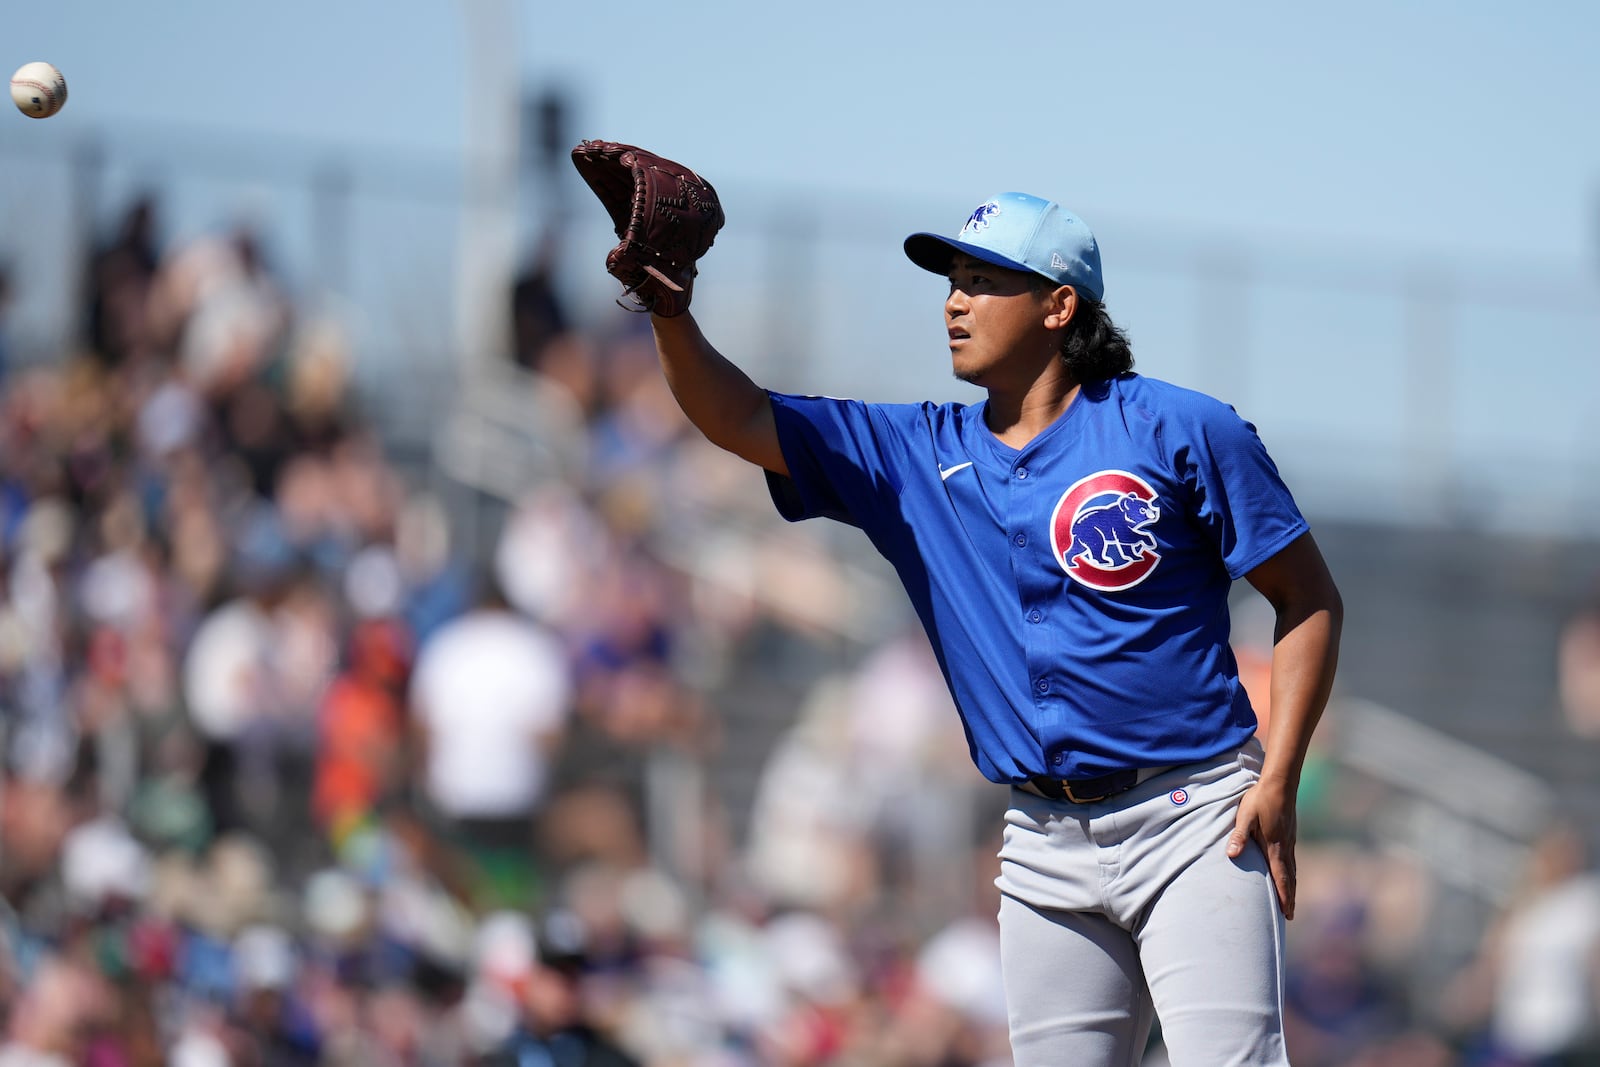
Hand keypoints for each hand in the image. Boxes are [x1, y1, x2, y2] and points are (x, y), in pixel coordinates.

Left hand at [1227, 778, 1298, 918]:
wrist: (1280, 783)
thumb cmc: (1259, 800)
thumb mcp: (1245, 817)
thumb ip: (1239, 836)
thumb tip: (1231, 855)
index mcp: (1275, 846)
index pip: (1280, 877)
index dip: (1284, 897)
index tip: (1287, 913)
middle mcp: (1286, 847)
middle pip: (1290, 878)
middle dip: (1290, 897)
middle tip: (1289, 915)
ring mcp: (1290, 841)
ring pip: (1293, 869)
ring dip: (1291, 886)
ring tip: (1290, 901)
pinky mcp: (1290, 834)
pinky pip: (1292, 859)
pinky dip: (1291, 873)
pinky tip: (1288, 874)